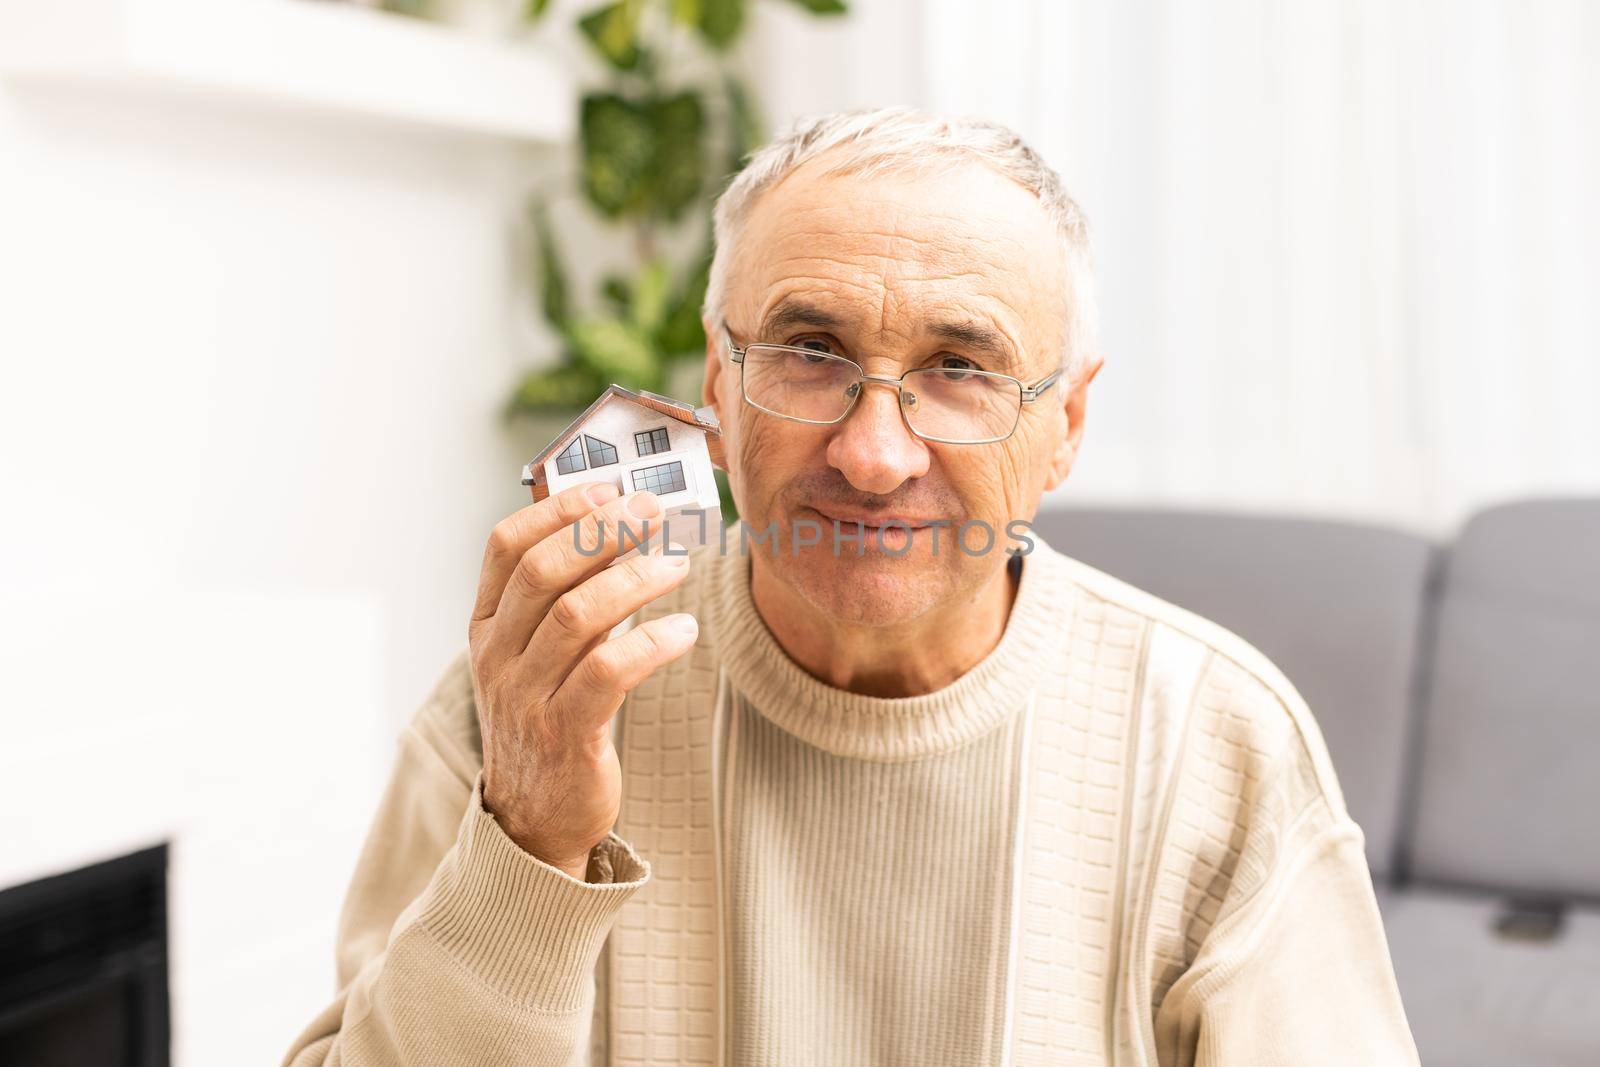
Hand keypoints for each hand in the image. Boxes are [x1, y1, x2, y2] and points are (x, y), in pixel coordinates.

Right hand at [468, 481, 696, 878]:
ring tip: (679, 564)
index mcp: (486, 626)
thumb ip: (563, 598)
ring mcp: (526, 697)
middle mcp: (498, 656)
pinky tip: (685, 631)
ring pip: (578, 616)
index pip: (505, 546)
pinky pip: (609, 673)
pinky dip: (652, 643)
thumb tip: (615, 527)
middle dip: (604, 532)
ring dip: (636, 580)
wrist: (534, 819)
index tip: (609, 488)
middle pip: (544, 572)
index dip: (557, 509)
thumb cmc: (549, 718)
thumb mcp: (538, 655)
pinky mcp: (566, 735)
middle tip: (654, 514)